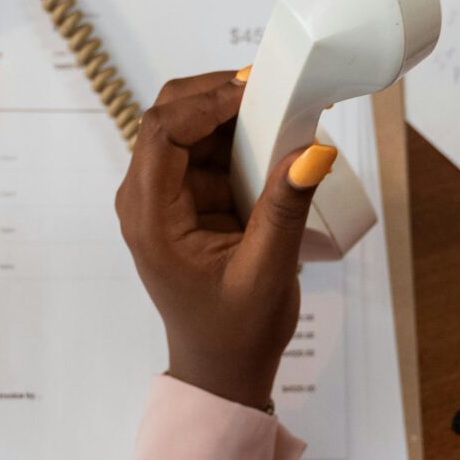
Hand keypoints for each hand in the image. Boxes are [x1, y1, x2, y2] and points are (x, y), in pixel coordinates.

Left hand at [114, 71, 331, 409]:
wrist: (222, 370)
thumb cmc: (236, 332)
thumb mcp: (268, 272)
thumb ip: (286, 209)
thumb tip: (313, 150)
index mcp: (151, 219)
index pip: (163, 134)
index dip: (206, 102)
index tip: (257, 92)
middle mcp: (146, 200)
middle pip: (170, 120)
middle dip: (219, 97)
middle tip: (275, 90)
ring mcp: (164, 198)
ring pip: (190, 129)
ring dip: (234, 115)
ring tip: (286, 109)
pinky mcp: (186, 200)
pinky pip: (207, 151)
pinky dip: (240, 137)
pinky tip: (277, 138)